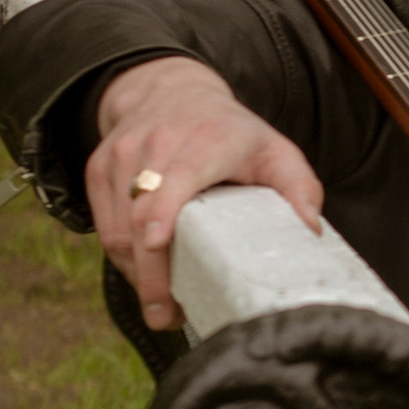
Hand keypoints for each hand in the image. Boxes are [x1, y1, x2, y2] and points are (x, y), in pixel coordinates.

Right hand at [88, 57, 323, 330]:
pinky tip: (147, 279)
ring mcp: (119, 157)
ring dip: (137, 274)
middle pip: (139, 215)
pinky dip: (124, 258)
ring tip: (163, 306)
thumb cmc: (232, 132)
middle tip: (166, 316)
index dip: (162, 211)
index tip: (158, 244)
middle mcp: (154, 146)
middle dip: (149, 273)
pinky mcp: (99, 170)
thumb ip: (300, 188)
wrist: (171, 91)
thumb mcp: (276, 150)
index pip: (175, 178)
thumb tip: (309, 232)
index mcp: (203, 142)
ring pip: (117, 227)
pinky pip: (104, 225)